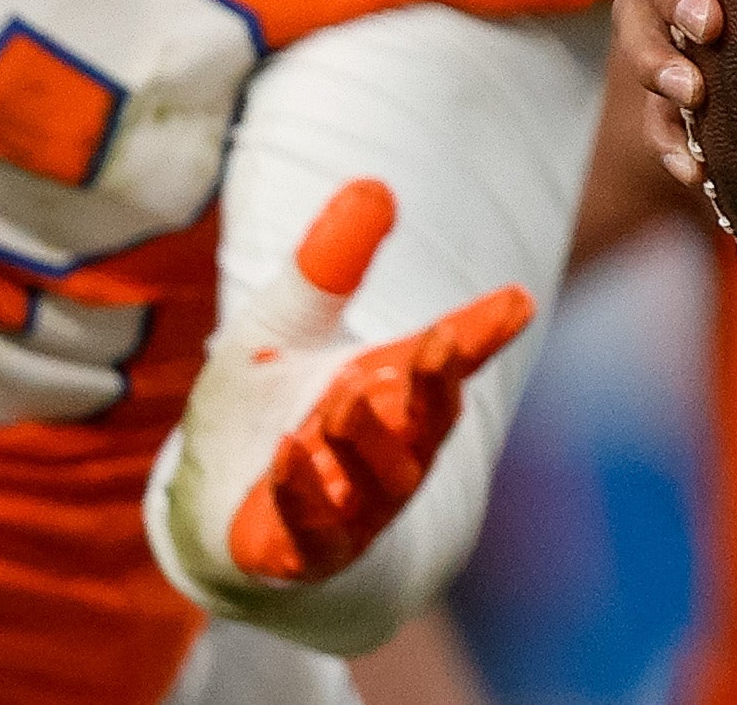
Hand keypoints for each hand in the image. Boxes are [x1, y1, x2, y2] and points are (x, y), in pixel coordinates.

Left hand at [215, 181, 532, 585]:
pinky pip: (315, 528)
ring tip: (346, 402)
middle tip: (443, 343)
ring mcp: (354, 503)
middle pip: (430, 418)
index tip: (521, 300)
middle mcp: (389, 445)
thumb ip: (329, 264)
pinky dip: (305, 494)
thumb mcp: (284, 324)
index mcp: (393, 384)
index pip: (448, 356)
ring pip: (382, 477)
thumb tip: (375, 186)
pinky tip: (288, 456)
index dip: (484, 330)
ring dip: (367, 440)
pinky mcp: (306, 550)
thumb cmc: (264, 409)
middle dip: (439, 384)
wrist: (216, 512)